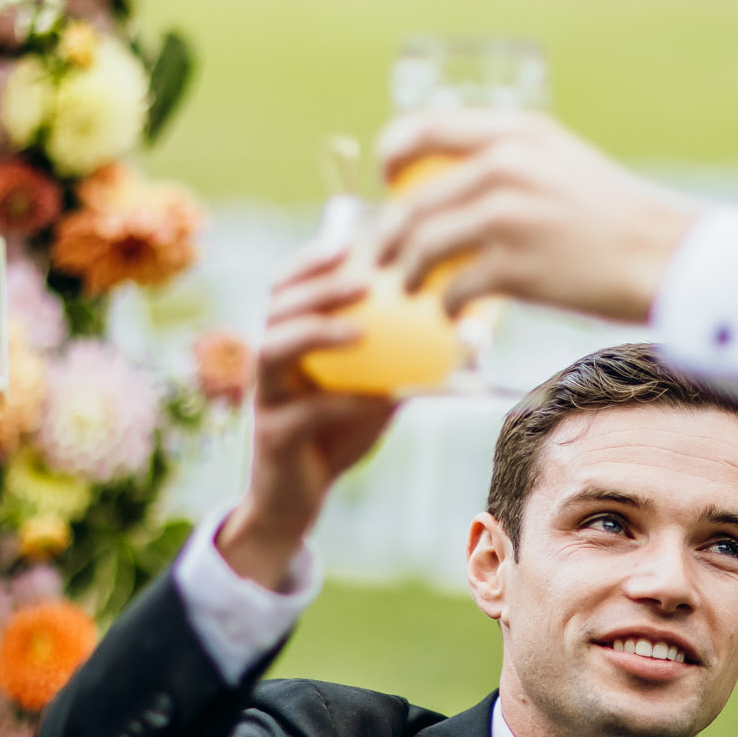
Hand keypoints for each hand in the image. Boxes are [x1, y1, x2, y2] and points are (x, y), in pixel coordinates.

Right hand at [217, 242, 400, 590]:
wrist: (299, 498)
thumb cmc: (337, 433)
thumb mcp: (376, 389)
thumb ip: (407, 360)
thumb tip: (473, 333)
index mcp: (286, 340)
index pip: (288, 286)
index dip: (311, 259)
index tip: (349, 238)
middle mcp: (267, 362)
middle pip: (278, 308)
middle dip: (317, 287)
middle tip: (365, 278)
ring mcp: (264, 398)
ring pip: (274, 351)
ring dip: (315, 333)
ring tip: (360, 329)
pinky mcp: (272, 437)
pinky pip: (304, 413)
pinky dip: (340, 402)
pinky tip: (377, 398)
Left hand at [375, 109, 699, 323]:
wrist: (665, 256)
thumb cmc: (617, 217)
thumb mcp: (563, 162)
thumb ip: (511, 160)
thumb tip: (457, 180)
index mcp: (518, 133)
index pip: (427, 128)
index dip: (393, 153)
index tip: (386, 178)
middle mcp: (505, 167)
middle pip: (415, 201)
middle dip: (389, 236)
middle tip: (382, 257)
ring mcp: (508, 217)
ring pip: (423, 245)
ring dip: (407, 272)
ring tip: (409, 288)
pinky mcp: (514, 267)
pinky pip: (454, 289)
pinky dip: (445, 305)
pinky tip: (450, 314)